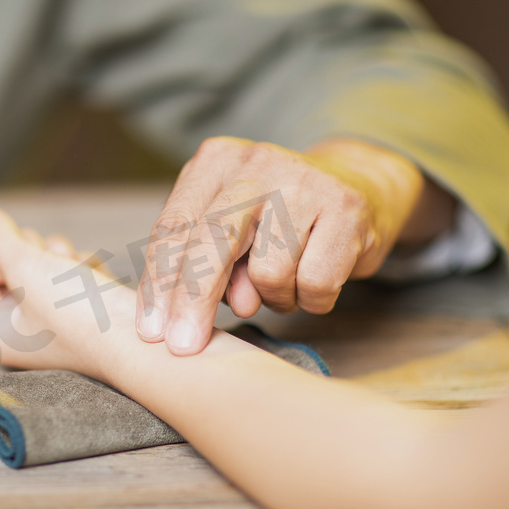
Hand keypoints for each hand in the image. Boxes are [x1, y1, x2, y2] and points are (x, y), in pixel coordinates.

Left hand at [0, 206, 138, 380]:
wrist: (145, 340)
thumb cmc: (84, 314)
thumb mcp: (28, 268)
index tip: (13, 259)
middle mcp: (21, 333)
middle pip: (0, 269)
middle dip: (26, 251)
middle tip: (48, 260)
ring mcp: (51, 324)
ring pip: (35, 266)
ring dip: (55, 255)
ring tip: (74, 268)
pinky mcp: (80, 313)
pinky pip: (65, 274)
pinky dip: (78, 265)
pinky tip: (93, 274)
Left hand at [135, 136, 452, 354]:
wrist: (358, 184)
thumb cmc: (278, 217)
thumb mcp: (230, 225)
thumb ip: (204, 263)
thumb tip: (196, 315)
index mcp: (215, 161)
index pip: (175, 228)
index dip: (159, 284)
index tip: (150, 332)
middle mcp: (257, 162)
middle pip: (212, 242)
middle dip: (193, 302)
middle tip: (183, 346)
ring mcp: (306, 182)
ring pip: (268, 272)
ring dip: (272, 298)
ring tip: (283, 284)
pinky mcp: (348, 209)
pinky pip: (315, 282)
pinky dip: (310, 300)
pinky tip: (312, 282)